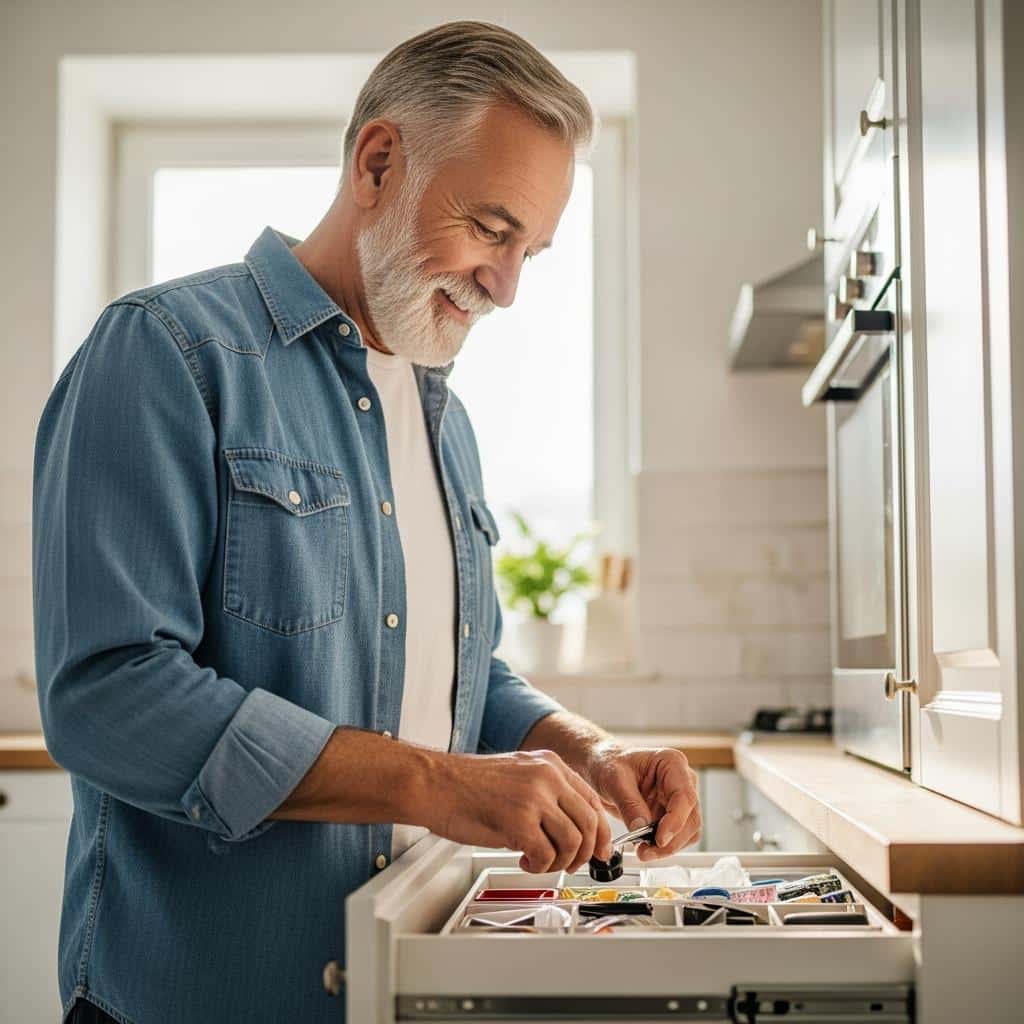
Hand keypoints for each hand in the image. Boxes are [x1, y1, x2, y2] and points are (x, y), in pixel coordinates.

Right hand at [428, 748, 613, 873]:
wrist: (434, 783)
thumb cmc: (467, 784)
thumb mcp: (517, 775)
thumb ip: (546, 793)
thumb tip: (571, 826)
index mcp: (549, 764)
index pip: (591, 800)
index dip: (600, 831)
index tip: (599, 849)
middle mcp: (547, 777)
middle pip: (589, 822)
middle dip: (584, 852)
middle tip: (570, 865)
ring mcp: (534, 797)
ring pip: (572, 842)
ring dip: (559, 862)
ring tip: (539, 861)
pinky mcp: (518, 821)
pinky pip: (546, 855)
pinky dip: (539, 866)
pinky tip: (523, 859)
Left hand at [587, 743, 700, 860]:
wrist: (601, 766)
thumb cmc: (608, 762)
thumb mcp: (613, 779)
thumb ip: (629, 803)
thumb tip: (642, 828)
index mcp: (671, 763)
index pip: (684, 796)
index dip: (675, 821)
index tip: (659, 839)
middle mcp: (681, 780)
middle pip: (691, 818)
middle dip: (671, 840)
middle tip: (645, 851)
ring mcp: (678, 799)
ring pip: (688, 831)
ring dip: (668, 847)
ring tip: (643, 851)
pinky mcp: (671, 814)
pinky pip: (678, 837)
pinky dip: (664, 847)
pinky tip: (645, 847)